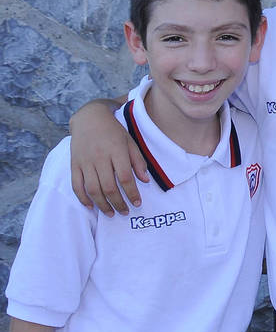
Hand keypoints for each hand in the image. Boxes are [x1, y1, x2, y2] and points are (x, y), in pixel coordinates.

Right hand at [69, 99, 146, 214]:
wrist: (89, 119)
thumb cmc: (114, 132)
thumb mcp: (130, 142)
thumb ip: (138, 161)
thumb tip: (145, 181)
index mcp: (116, 151)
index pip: (125, 177)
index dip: (132, 193)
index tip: (138, 203)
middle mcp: (99, 158)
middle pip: (108, 186)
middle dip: (118, 203)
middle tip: (125, 212)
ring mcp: (85, 162)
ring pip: (92, 189)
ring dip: (102, 204)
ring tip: (111, 213)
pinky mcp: (74, 164)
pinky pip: (76, 185)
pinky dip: (82, 198)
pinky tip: (91, 206)